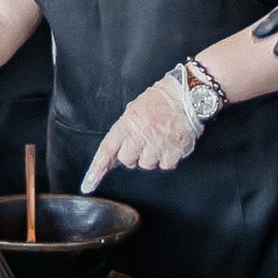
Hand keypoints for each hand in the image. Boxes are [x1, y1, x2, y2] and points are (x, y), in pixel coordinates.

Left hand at [82, 74, 203, 191]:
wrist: (189, 93)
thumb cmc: (162, 99)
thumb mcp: (136, 108)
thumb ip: (125, 130)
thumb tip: (115, 155)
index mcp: (129, 121)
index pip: (107, 148)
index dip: (97, 168)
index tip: (88, 184)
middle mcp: (142, 133)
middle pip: (127, 160)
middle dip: (133, 155)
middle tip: (143, 142)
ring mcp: (159, 142)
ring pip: (147, 164)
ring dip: (151, 156)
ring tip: (159, 139)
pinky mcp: (175, 149)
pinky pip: (166, 165)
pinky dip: (168, 157)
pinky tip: (171, 143)